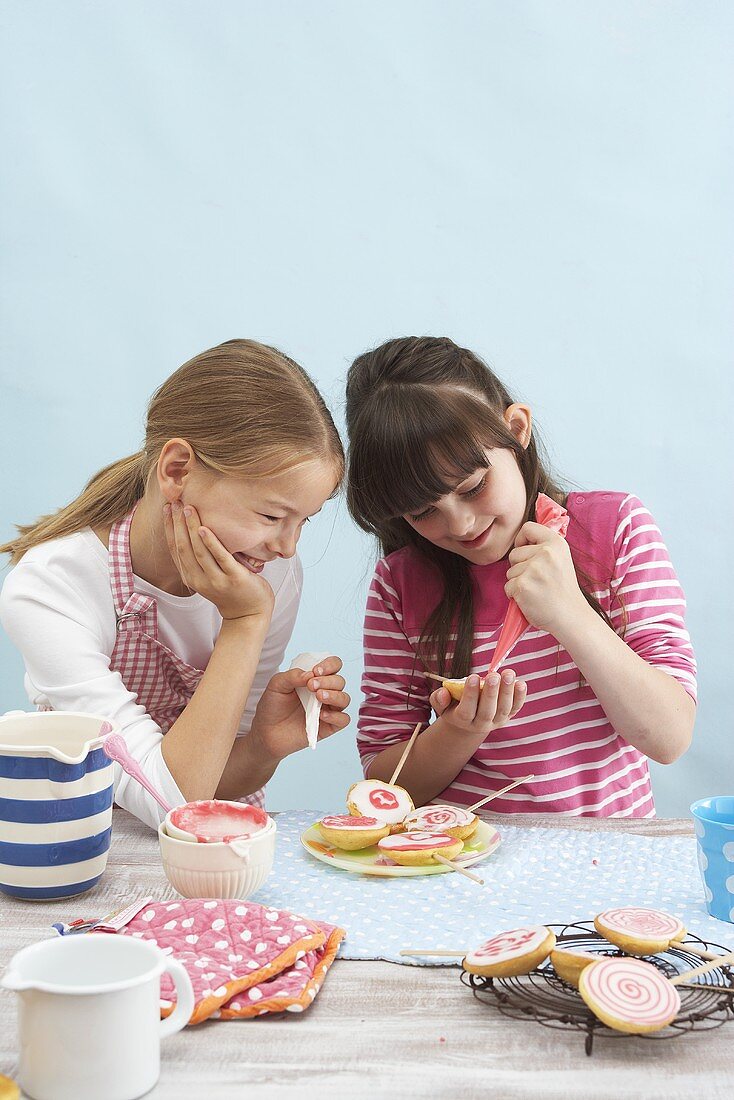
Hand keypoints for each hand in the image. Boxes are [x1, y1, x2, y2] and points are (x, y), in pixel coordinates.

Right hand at [163, 501, 273, 620]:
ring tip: (189, 508)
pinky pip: (220, 558)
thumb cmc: (230, 590)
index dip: (169, 528)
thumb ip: (199, 559)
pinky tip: (204, 528)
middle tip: (177, 502)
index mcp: (190, 577)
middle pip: (183, 547)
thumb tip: (193, 529)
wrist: (249, 614)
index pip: (174, 549)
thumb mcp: (208, 576)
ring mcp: (216, 580)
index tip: (167, 508)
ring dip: (191, 528)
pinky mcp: (234, 578)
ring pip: (198, 551)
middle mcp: (199, 580)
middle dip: (178, 523)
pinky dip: (211, 543)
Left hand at [249, 655, 350, 761]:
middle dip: (328, 681)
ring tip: (318, 697)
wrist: (266, 732)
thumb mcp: (277, 685)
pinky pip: (343, 719)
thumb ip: (293, 676)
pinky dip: (336, 716)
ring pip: (344, 699)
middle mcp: (325, 692)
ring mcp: (328, 709)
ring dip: (335, 695)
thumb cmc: (272, 706)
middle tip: (311, 686)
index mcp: (315, 678)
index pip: (333, 665)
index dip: (329, 664)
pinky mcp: (328, 726)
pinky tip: (322, 715)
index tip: (315, 671)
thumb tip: (310, 674)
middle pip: (340, 681)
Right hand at [430, 670, 526, 738]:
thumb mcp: (442, 704)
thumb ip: (438, 699)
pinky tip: (521, 683)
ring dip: (507, 692)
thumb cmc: (454, 707)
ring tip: (508, 674)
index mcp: (462, 720)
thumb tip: (443, 692)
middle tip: (493, 675)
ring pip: (503, 709)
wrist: (469, 722)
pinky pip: (515, 708)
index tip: (473, 676)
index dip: (470, 694)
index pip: (466, 710)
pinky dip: (520, 697)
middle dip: (491, 693)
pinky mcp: (508, 716)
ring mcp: (496, 721)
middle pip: (487, 712)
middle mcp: (480, 724)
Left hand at [505, 522, 586, 635]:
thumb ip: (545, 547)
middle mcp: (546, 553)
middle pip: (514, 553)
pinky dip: (515, 595)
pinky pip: (507, 586)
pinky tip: (530, 599)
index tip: (526, 551)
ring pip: (510, 571)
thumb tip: (522, 539)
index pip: (528, 527)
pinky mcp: (522, 585)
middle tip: (537, 580)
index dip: (522, 540)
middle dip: (520, 567)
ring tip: (536, 590)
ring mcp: (533, 569)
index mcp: (556, 543)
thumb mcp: (562, 560)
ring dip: (518, 582)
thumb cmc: (563, 590)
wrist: (571, 616)